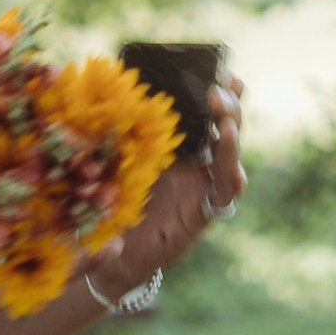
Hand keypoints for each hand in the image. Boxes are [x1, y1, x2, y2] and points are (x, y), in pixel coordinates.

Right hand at [89, 83, 246, 300]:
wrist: (120, 246)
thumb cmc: (120, 256)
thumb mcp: (113, 260)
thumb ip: (107, 255)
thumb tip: (106, 250)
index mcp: (196, 212)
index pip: (224, 191)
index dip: (230, 174)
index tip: (230, 158)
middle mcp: (202, 184)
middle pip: (229, 152)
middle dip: (228, 123)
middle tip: (217, 97)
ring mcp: (193, 164)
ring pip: (220, 131)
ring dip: (224, 106)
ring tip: (222, 78)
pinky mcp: (176, 147)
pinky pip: (198, 120)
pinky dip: (203, 100)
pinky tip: (205, 75)